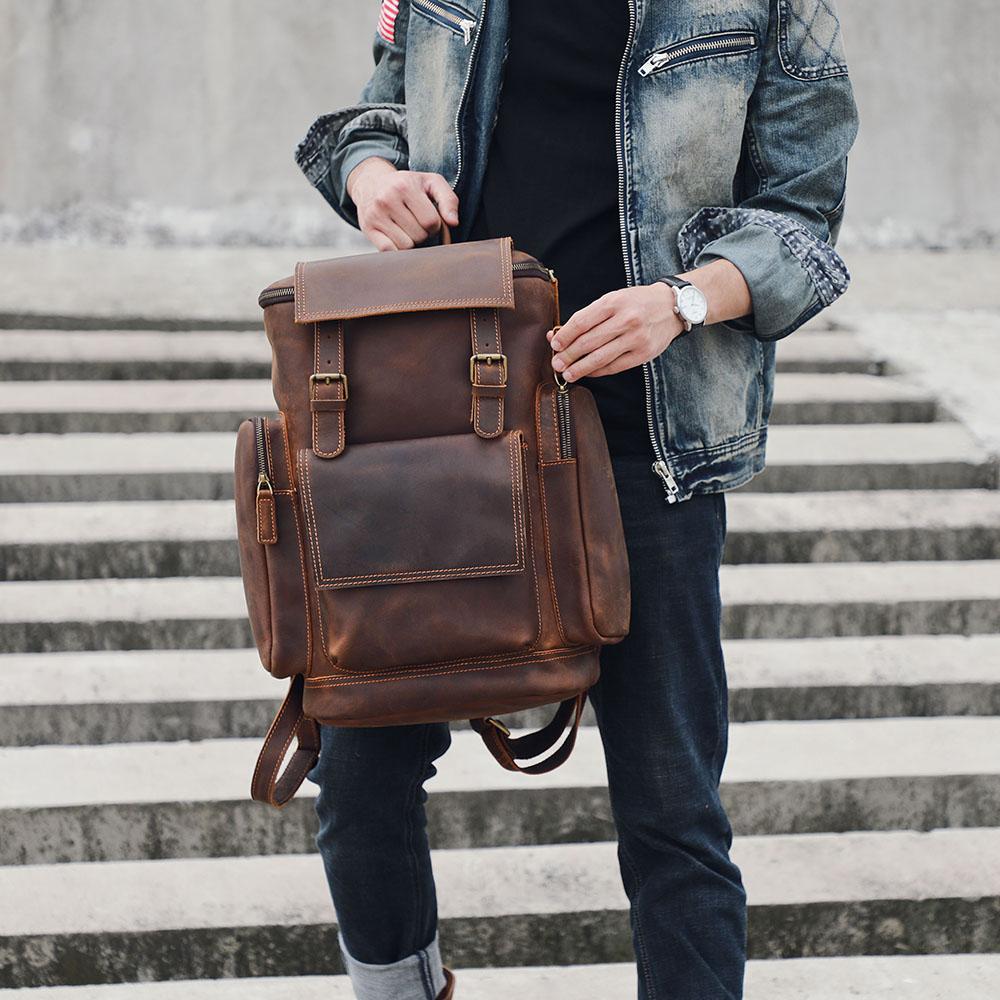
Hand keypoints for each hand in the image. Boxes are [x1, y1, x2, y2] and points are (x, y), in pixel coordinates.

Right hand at [346, 157, 459, 251]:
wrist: (371, 182)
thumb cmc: (407, 185)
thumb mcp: (431, 182)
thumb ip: (448, 200)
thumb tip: (453, 222)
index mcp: (405, 186)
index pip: (431, 222)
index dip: (435, 225)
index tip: (429, 218)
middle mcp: (387, 199)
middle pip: (419, 236)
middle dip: (423, 233)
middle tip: (416, 223)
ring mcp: (375, 215)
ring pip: (406, 246)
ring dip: (411, 242)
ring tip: (406, 228)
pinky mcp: (367, 228)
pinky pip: (389, 251)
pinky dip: (397, 249)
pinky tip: (396, 237)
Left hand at [547, 283, 684, 380]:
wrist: (671, 307)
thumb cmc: (635, 303)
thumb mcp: (612, 300)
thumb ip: (587, 317)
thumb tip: (558, 335)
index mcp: (614, 302)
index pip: (582, 322)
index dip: (565, 336)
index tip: (554, 345)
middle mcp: (626, 320)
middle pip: (588, 342)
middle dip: (568, 356)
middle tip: (556, 364)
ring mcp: (636, 338)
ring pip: (600, 358)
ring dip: (580, 368)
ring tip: (567, 374)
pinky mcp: (643, 354)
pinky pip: (614, 367)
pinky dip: (597, 371)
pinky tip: (587, 372)